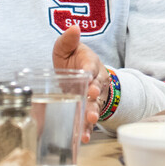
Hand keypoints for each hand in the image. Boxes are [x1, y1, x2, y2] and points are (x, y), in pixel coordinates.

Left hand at [52, 25, 109, 141]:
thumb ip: (68, 40)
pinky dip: (86, 130)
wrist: (79, 74)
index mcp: (91, 64)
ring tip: (89, 121)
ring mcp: (94, 97)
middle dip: (95, 97)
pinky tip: (82, 137)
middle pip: (97, 90)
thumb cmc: (72, 60)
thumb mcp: (67, 48)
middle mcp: (96, 81)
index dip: (92, 75)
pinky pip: (89, 120)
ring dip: (92, 114)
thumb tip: (73, 27)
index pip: (92, 68)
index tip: (90, 84)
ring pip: (95, 106)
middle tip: (91, 102)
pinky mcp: (89, 109)